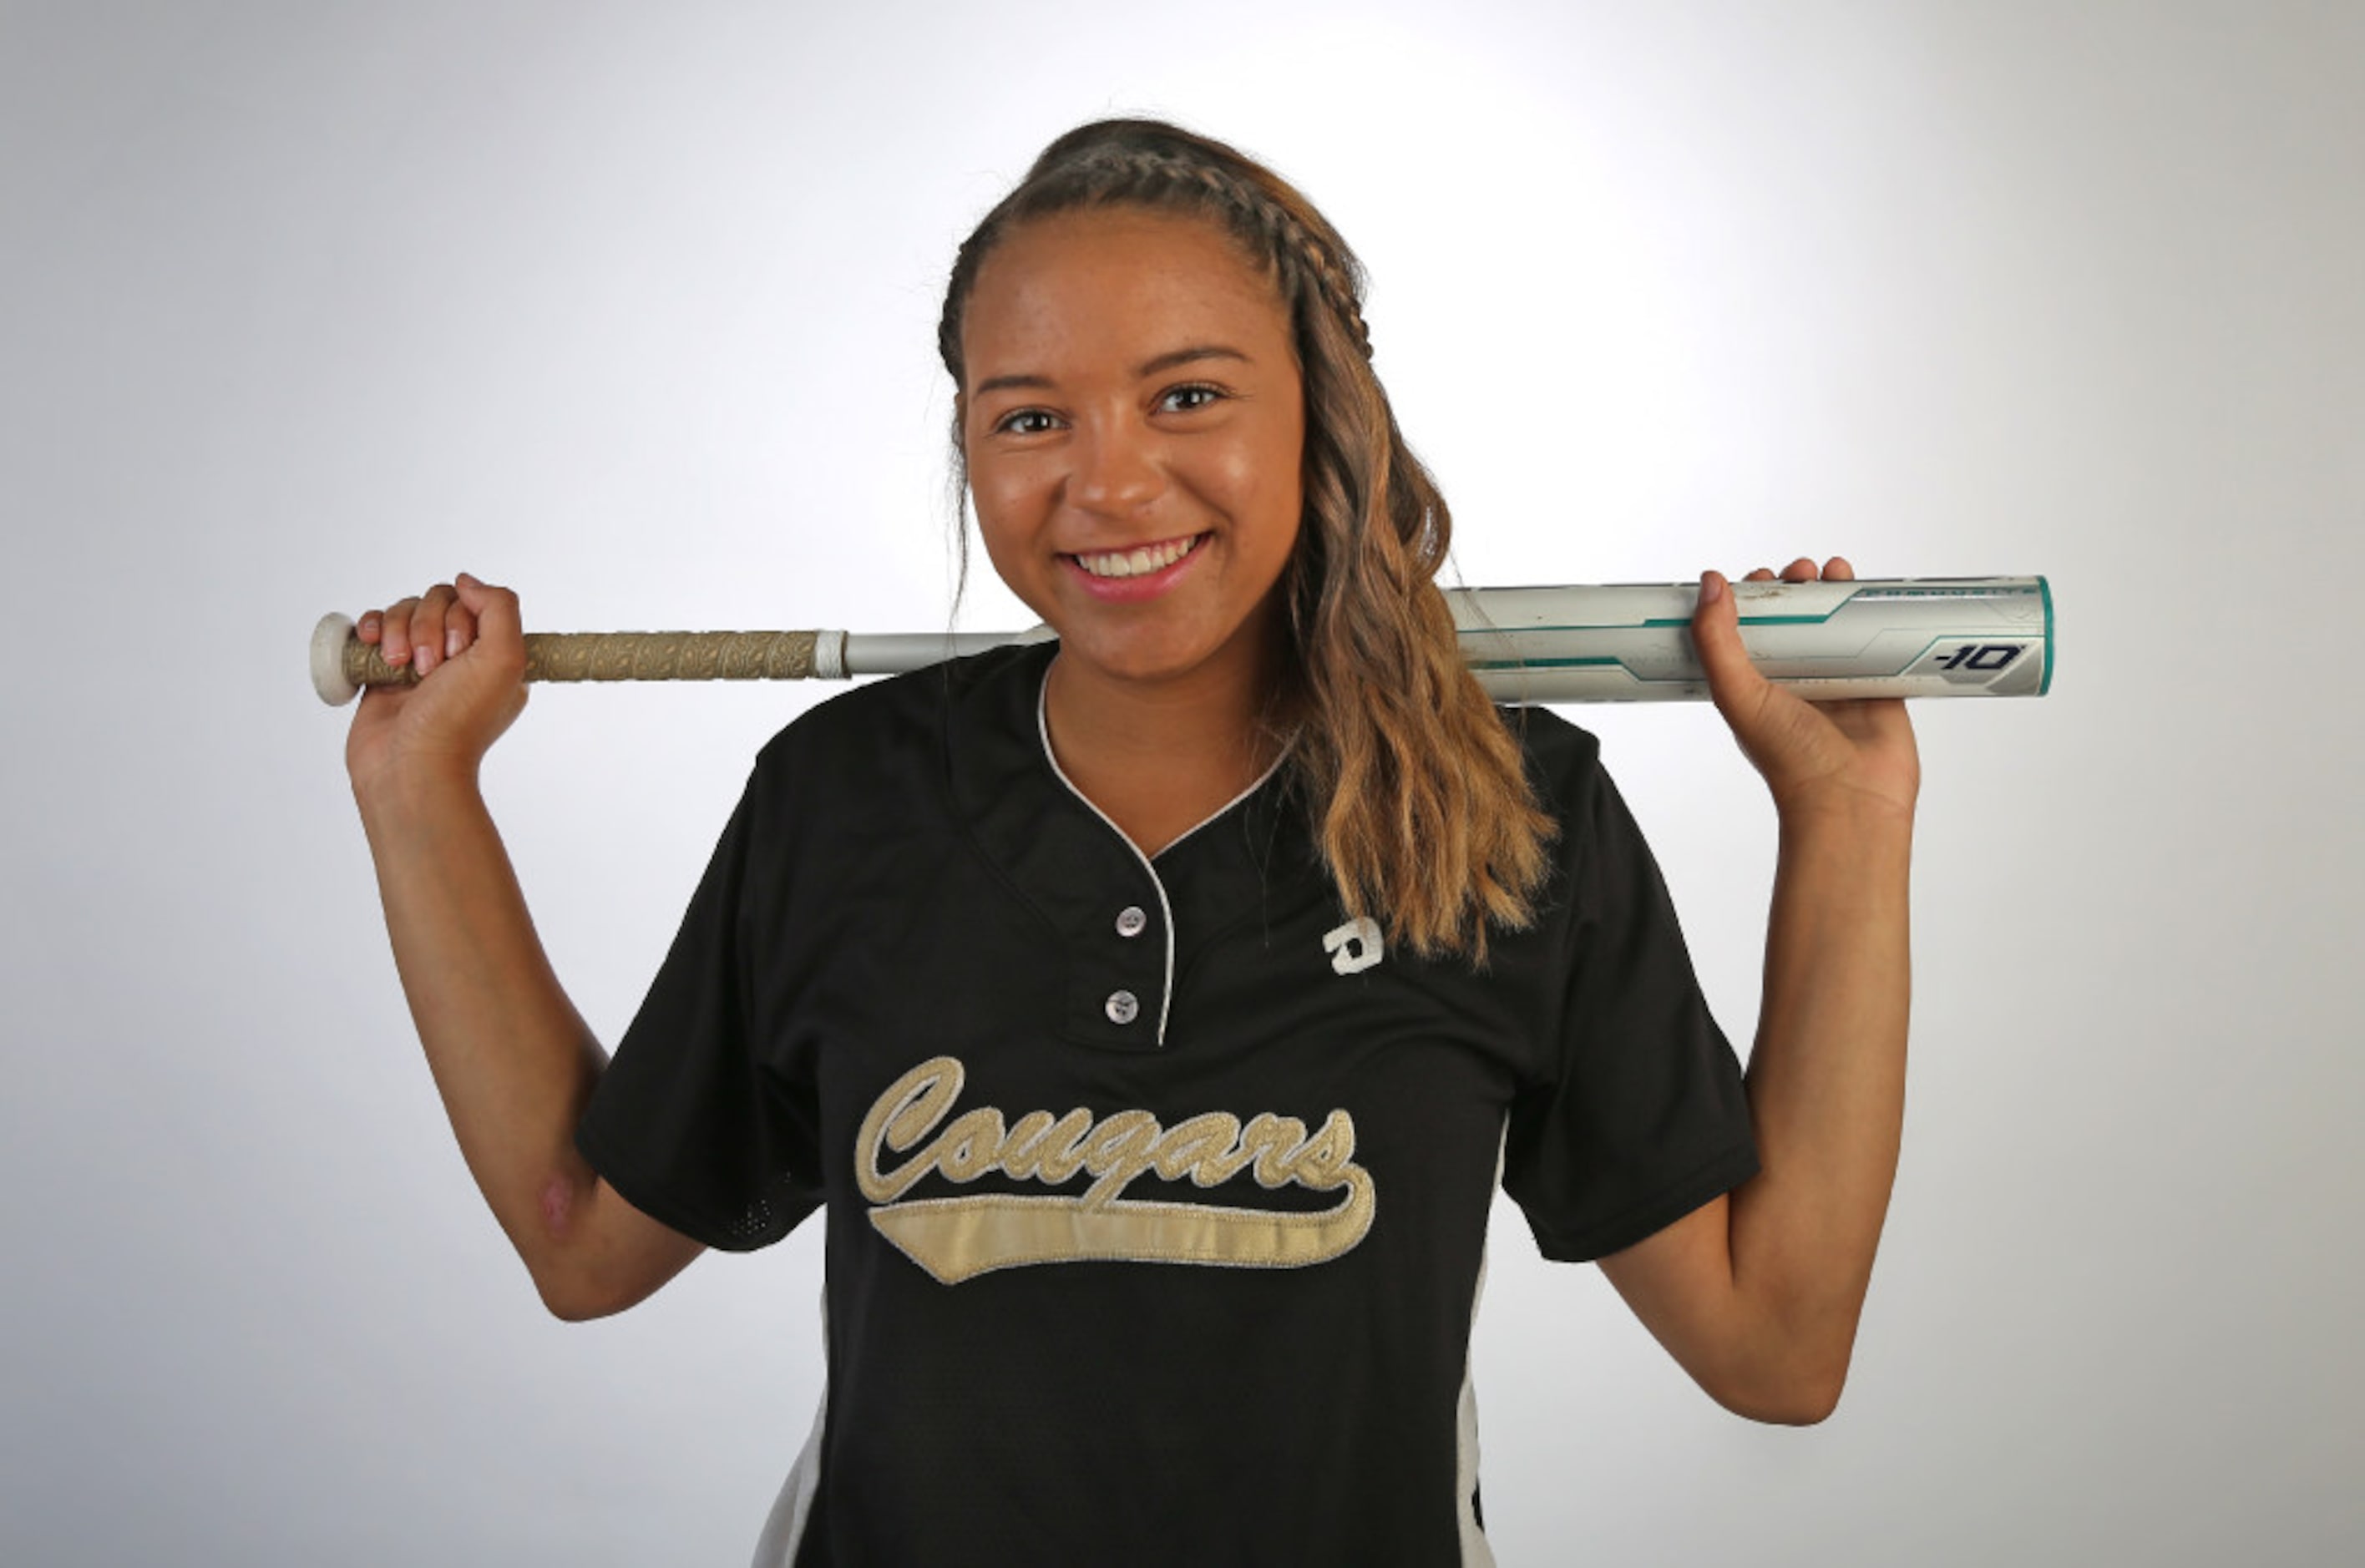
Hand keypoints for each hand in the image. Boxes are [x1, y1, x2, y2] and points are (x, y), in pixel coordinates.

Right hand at [345, 573, 529, 797]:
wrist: (408, 766)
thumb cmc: (459, 720)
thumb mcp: (505, 658)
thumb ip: (500, 607)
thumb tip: (467, 581)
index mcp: (494, 657)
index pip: (475, 603)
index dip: (460, 618)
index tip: (457, 654)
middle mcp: (460, 659)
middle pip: (437, 602)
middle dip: (426, 626)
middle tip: (427, 668)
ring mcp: (420, 665)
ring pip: (404, 612)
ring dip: (397, 629)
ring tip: (400, 666)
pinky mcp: (384, 674)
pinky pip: (375, 629)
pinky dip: (370, 628)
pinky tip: (371, 643)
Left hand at [1692, 557, 1919, 820]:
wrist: (1850, 799)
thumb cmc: (1790, 759)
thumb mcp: (1737, 693)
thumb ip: (1717, 640)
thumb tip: (1708, 583)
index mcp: (1755, 687)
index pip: (1748, 631)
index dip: (1751, 601)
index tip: (1756, 579)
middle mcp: (1794, 682)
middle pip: (1796, 621)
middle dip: (1797, 589)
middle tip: (1800, 574)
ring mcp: (1838, 683)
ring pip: (1836, 626)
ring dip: (1834, 594)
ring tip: (1833, 572)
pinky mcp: (1878, 687)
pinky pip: (1879, 642)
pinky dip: (1875, 616)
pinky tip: (1870, 593)